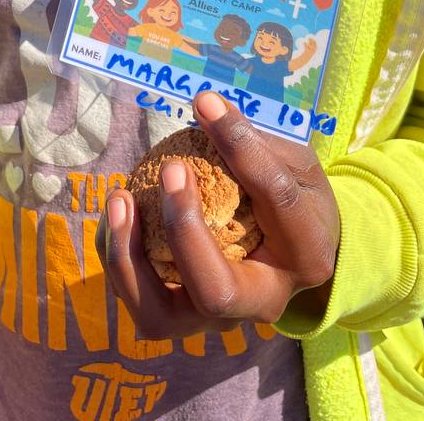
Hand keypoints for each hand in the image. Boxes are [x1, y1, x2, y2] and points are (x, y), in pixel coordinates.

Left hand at [97, 93, 338, 338]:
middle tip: (172, 169)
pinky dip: (119, 257)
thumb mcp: (295, 164)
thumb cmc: (296, 199)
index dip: (241, 148)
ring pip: (162, 315)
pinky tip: (117, 211)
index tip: (206, 104)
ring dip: (130, 257)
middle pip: (215, 291)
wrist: (294, 256)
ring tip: (120, 197)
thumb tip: (205, 105)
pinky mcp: (182, 317)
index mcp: (305, 254)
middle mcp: (263, 302)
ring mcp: (218, 319)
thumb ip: (256, 140)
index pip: (277, 200)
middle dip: (184, 231)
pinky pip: (140, 302)